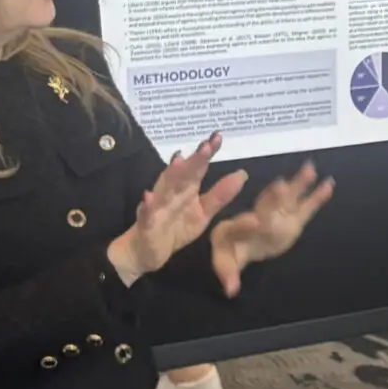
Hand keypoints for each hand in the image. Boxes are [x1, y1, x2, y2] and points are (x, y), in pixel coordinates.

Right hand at [109, 134, 248, 284]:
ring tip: (178, 161)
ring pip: (163, 189)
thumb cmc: (175, 228)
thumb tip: (242, 173)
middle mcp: (171, 193)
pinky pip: (146, 214)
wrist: (145, 252)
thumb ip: (220, 195)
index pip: (198, 168)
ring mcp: (157, 207)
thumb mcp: (203, 213)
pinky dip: (146, 206)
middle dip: (193, 160)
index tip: (218, 136)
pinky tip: (147, 197)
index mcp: (186, 189)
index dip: (207, 153)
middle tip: (205, 145)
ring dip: (169, 175)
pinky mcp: (146, 224)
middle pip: (182, 174)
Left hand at [210, 162, 336, 297]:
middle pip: (265, 206)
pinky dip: (316, 196)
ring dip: (297, 185)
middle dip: (274, 197)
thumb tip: (231, 291)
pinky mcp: (292, 219)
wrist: (240, 243)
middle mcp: (258, 216)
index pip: (240, 225)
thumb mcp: (225, 262)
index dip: (246, 224)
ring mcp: (277, 215)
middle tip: (280, 186)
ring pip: (286, 199)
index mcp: (236, 228)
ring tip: (310, 169)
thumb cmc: (229, 250)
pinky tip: (329, 184)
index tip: (255, 221)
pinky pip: (305, 206)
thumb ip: (229, 274)